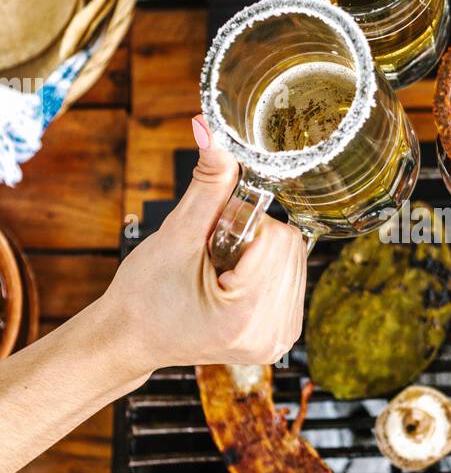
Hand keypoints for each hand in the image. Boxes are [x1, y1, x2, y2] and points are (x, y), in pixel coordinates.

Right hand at [103, 117, 305, 374]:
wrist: (131, 338)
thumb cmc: (144, 295)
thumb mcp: (175, 235)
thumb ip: (207, 184)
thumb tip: (213, 131)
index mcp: (244, 315)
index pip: (279, 237)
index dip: (245, 223)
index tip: (214, 238)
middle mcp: (270, 335)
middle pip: (293, 248)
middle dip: (255, 239)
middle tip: (215, 257)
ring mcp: (278, 341)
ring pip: (297, 261)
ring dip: (262, 255)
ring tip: (221, 274)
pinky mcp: (281, 340)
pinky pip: (294, 281)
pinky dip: (268, 272)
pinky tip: (235, 285)